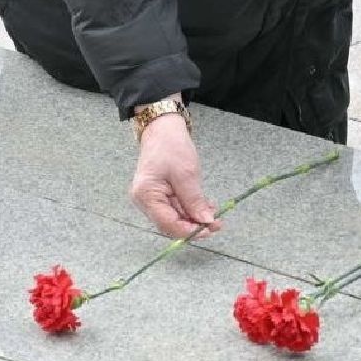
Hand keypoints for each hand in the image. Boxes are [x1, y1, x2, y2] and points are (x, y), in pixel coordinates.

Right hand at [129, 109, 222, 238]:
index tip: (208, 230)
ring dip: (195, 218)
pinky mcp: (159, 195)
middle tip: (216, 224)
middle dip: (194, 225)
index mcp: (146, 195)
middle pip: (171, 223)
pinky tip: (205, 208)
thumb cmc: (171, 146)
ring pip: (175, 217)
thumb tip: (206, 222)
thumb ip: (194, 201)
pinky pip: (176, 208)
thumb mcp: (187, 174)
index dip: (188, 230)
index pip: (167, 224)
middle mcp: (145, 201)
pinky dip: (191, 209)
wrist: (163, 130)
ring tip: (215, 215)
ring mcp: (151, 199)